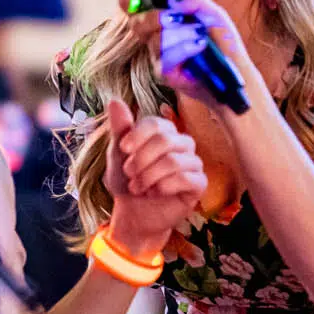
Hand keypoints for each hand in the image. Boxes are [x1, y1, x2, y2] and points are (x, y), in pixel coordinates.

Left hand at [100, 100, 205, 256]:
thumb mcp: (118, 155)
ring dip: (148, 176)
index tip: (123, 149)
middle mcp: (182, 143)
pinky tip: (153, 193)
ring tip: (137, 187)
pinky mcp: (199, 183)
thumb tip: (114, 100)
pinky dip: (163, 187)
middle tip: (129, 174)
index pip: (155, 123)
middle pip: (165, 140)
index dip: (137, 136)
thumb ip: (120, 128)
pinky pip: (185, 178)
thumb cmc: (127, 180)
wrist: (134, 213)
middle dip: (141, 160)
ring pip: (173, 161)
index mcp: (164, 132)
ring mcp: (193, 162)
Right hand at [120, 0, 263, 114]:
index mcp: (165, 19)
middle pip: (138, 24)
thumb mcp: (214, 14)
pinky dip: (184, 49)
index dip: (127, 1)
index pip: (137, 8)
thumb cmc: (222, 42)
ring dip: (180, 34)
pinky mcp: (164, 73)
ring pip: (156, 40)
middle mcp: (157, 36)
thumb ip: (195, 1)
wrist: (234, 72)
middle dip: (155, 17)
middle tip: (176, 17)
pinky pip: (165, 57)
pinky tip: (199, 47)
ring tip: (201, 35)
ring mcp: (158, 56)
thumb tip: (172, 1)